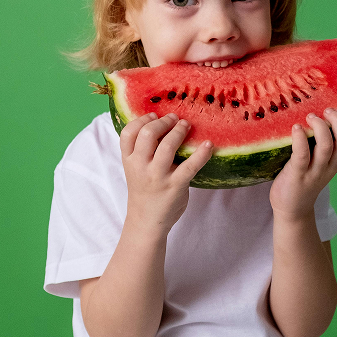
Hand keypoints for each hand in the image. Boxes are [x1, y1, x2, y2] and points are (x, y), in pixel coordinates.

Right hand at [120, 112, 213, 236]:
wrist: (146, 221)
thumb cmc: (144, 190)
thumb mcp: (135, 168)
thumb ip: (142, 150)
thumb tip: (162, 122)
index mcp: (129, 160)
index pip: (128, 133)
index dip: (141, 120)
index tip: (154, 115)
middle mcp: (140, 167)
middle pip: (147, 134)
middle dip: (163, 122)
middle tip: (174, 118)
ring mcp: (157, 177)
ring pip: (167, 146)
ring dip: (179, 131)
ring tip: (186, 125)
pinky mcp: (175, 185)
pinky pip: (190, 166)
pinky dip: (201, 153)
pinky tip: (208, 144)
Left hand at [269, 106, 336, 220]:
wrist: (292, 209)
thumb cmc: (302, 178)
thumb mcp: (318, 161)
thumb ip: (321, 143)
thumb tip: (317, 114)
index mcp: (336, 160)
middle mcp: (329, 165)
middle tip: (327, 110)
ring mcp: (314, 171)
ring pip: (326, 147)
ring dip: (320, 128)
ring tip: (310, 116)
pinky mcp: (297, 175)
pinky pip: (302, 155)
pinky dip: (300, 140)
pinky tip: (296, 128)